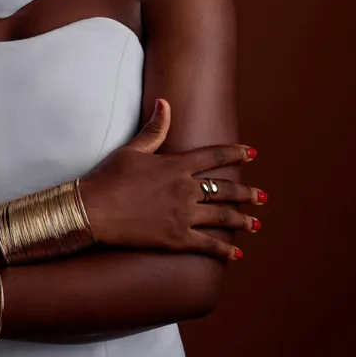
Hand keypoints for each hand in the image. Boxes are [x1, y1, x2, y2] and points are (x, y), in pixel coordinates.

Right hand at [79, 99, 266, 260]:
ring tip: (256, 223)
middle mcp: (185, 190)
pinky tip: (236, 253)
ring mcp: (183, 215)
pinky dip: (224, 250)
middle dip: (247, 193)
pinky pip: (208, 245)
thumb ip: (154, 129)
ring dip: (242, 220)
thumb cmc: (108, 177)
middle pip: (225, 190)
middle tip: (262, 197)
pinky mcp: (176, 238)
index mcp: (176, 166)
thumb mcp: (132, 149)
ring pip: (223, 217)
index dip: (236, 153)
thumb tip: (165, 103)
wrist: (93, 209)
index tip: (253, 153)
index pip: (215, 156)